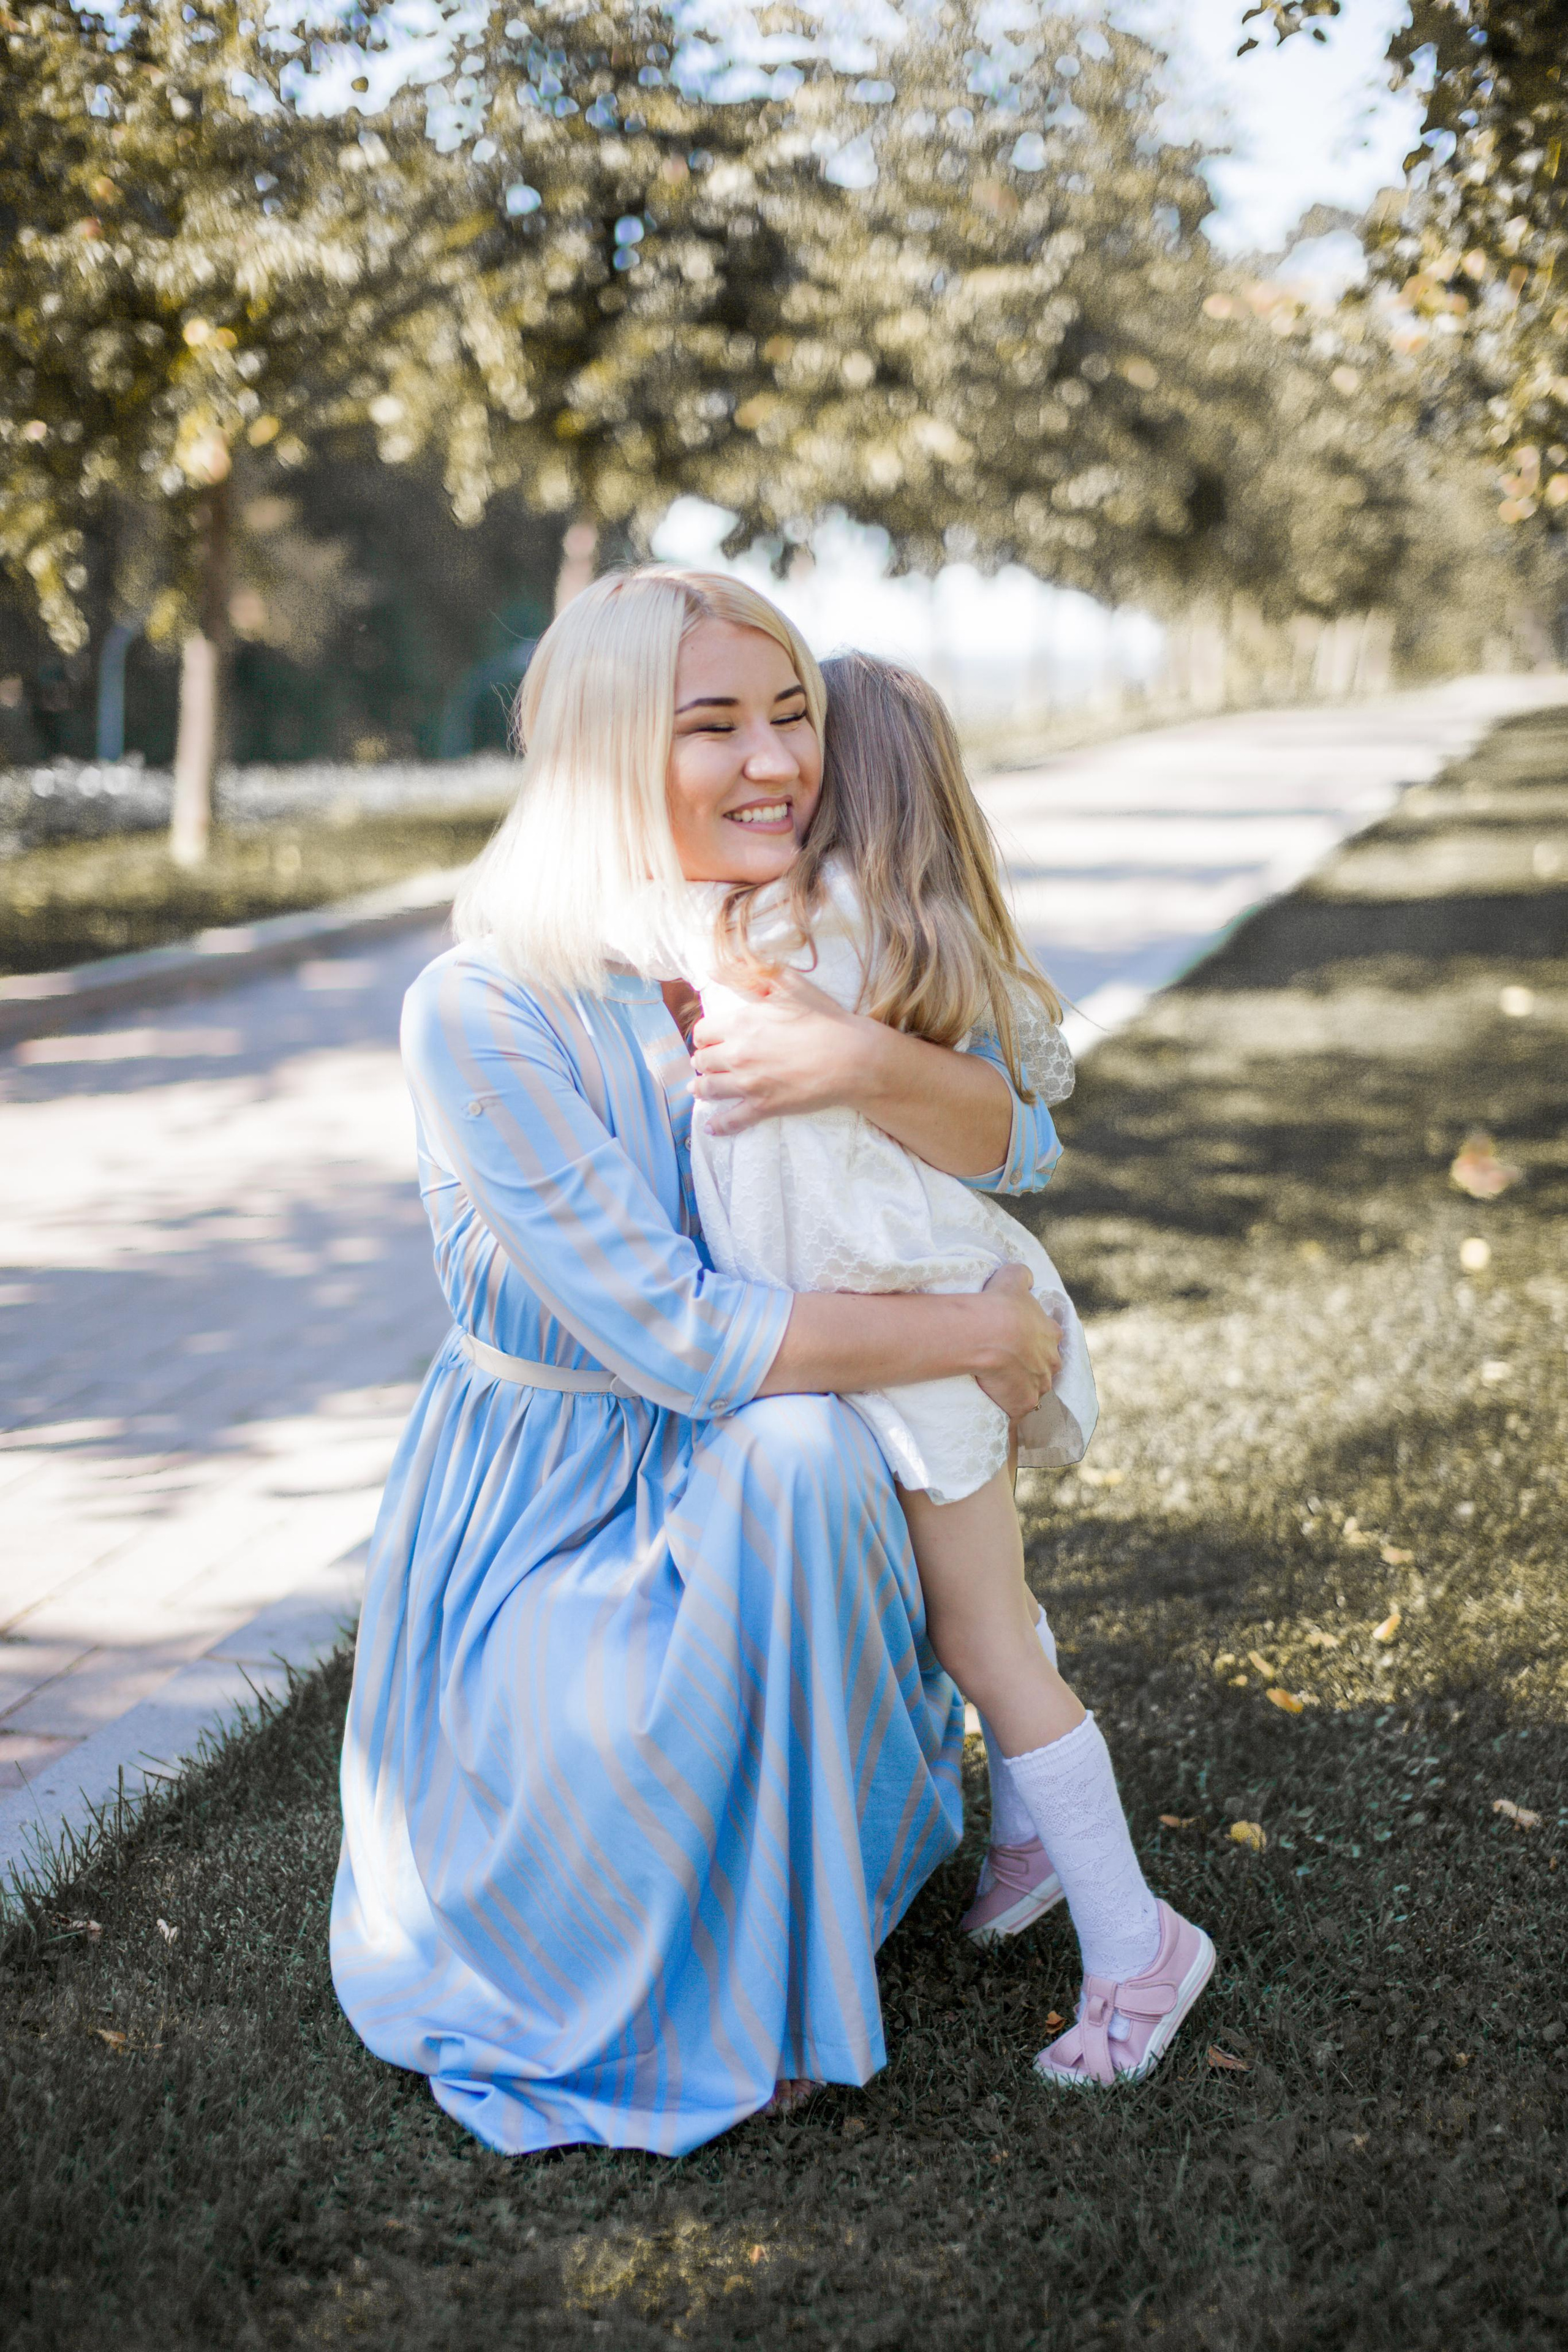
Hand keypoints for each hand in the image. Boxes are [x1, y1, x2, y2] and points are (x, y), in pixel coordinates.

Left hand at [690, 969, 871, 1134]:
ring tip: (699, 1089)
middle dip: (704, 1060)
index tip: (710, 1039)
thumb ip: (753, 977)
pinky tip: (711, 1127)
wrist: (852, 1059)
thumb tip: (715, 968)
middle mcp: (738, 1053)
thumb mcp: (790, 986)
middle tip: (708, 1063)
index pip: (703, 1031)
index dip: (705, 1035)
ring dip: (702, 1088)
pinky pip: (732, 1120)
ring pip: (709, 1089)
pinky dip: (719, 1125)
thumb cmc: (825, 1020)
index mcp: (742, 1022)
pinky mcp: (763, 1107)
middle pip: (703, 1060)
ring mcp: (748, 1083)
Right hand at [971, 1264, 1060, 1421]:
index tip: (1021, 1342)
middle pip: (1046, 1368)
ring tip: (1003, 1391)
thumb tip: (1027, 1277)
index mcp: (1052, 1334)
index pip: (1050, 1339)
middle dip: (1035, 1369)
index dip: (1036, 1341)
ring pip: (1036, 1391)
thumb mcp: (1013, 1277)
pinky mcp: (1024, 1404)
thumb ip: (1023, 1276)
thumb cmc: (1000, 1304)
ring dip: (1024, 1392)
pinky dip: (1014, 1420)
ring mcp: (1039, 1385)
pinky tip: (1005, 1424)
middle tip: (1012, 1367)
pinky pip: (1020, 1417)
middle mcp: (1051, 1362)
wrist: (987, 1334)